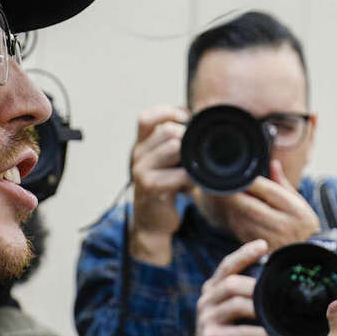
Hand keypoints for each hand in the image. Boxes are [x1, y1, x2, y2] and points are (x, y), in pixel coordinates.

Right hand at [130, 105, 192, 263]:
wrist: (153, 223)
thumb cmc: (166, 189)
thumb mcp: (167, 163)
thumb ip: (175, 143)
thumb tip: (198, 123)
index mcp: (141, 145)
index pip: (146, 118)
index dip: (167, 113)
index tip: (186, 120)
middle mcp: (137, 155)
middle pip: (167, 130)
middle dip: (187, 137)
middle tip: (196, 152)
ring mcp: (141, 170)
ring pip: (173, 147)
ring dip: (190, 157)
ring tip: (193, 170)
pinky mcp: (149, 187)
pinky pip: (178, 173)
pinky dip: (190, 177)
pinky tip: (192, 183)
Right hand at [189, 240, 270, 335]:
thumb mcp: (238, 312)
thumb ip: (250, 296)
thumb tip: (281, 283)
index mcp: (214, 288)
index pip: (228, 265)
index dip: (244, 253)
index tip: (263, 245)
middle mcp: (207, 299)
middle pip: (231, 282)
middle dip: (255, 285)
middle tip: (276, 291)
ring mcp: (206, 318)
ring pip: (234, 304)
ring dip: (259, 310)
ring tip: (277, 315)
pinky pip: (237, 333)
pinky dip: (257, 334)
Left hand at [220, 160, 321, 250]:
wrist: (305, 257)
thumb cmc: (302, 225)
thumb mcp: (299, 202)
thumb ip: (283, 184)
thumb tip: (273, 163)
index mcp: (295, 211)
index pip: (269, 191)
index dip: (251, 182)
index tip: (240, 174)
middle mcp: (282, 226)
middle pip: (252, 207)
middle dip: (235, 194)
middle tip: (224, 184)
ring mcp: (269, 240)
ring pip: (243, 219)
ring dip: (232, 206)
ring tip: (225, 194)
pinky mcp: (258, 248)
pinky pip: (241, 230)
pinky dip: (234, 218)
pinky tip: (233, 210)